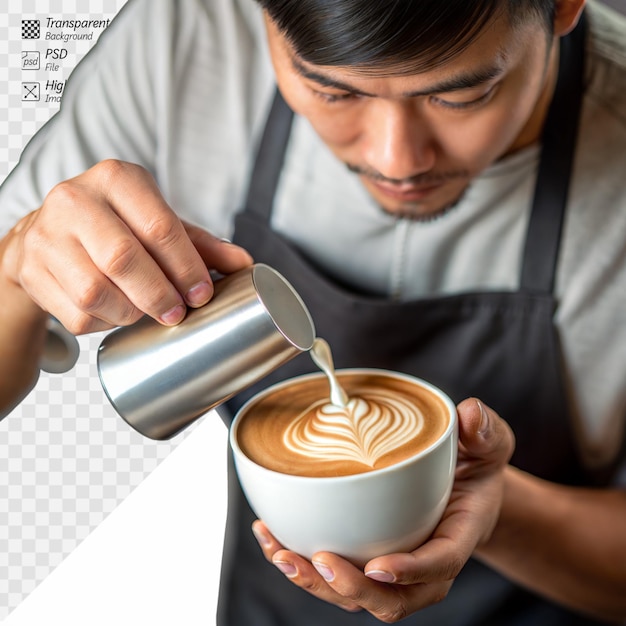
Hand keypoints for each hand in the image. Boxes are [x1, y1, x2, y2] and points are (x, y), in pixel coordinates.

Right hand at [1, 159, 252, 333]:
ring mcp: (46, 235)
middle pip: (124, 259)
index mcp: (117, 179)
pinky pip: (76, 314)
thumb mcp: (158, 223)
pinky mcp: (30, 269)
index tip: (202, 294)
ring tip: (145, 311)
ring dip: (130, 312)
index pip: (160, 226)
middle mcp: (75, 199)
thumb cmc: (118, 227)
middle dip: (159, 295)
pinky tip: (114, 311)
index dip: (186, 267)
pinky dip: (103, 323)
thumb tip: (244, 265)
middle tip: (178, 313)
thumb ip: (200, 244)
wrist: (51, 233)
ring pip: (96, 292)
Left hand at [252, 398, 514, 621]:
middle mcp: (424, 564)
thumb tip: (470, 413)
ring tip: (280, 553)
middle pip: (390, 599)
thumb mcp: (489, 445)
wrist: (466, 490)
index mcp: (457, 537)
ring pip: (355, 596)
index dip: (410, 572)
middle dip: (350, 589)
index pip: (439, 564)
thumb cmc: (476, 469)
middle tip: (318, 560)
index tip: (377, 567)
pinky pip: (336, 576)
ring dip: (315, 582)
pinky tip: (271, 537)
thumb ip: (485, 431)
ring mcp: (394, 567)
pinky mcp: (368, 559)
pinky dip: (302, 562)